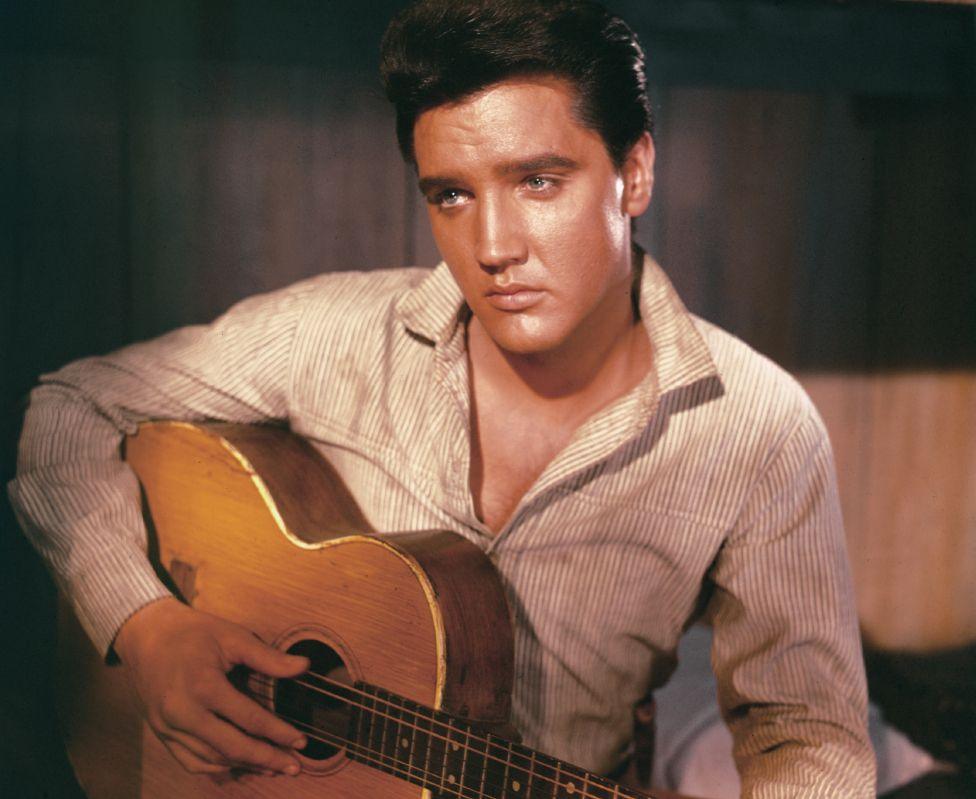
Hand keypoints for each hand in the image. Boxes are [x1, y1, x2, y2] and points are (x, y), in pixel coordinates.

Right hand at [113, 597, 308, 776]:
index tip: (301, 742)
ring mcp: (168, 727)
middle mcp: (183, 712)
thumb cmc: (194, 633)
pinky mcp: (161, 733)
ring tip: (273, 768)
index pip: (249, 719)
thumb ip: (268, 657)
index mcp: (203, 686)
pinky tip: (239, 766)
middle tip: (294, 766)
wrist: (147, 635)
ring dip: (244, 767)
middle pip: (231, 748)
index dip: (279, 733)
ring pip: (211, 759)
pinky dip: (217, 767)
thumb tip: (305, 666)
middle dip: (266, 759)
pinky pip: (191, 761)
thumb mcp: (233, 637)